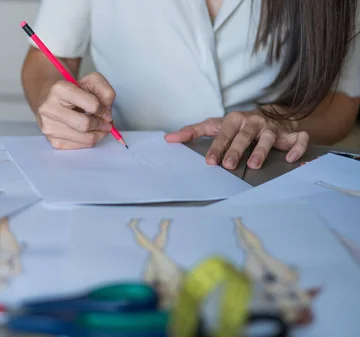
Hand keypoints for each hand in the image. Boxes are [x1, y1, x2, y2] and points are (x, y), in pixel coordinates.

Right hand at [37, 72, 115, 149]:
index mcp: (60, 89)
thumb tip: (107, 116)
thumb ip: (105, 92)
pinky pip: (79, 146)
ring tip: (98, 127)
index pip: (92, 105)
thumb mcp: (91, 81)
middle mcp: (50, 109)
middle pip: (85, 125)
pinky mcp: (52, 141)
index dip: (104, 111)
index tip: (106, 113)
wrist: (50, 99)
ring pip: (84, 138)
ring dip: (97, 134)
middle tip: (106, 124)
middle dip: (101, 125)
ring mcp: (49, 127)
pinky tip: (87, 132)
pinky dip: (88, 141)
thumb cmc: (73, 91)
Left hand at [164, 111, 309, 169]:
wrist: (273, 116)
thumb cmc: (238, 125)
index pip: (222, 133)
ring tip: (254, 165)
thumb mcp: (215, 125)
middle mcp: (253, 122)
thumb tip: (168, 139)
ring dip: (261, 150)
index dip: (216, 147)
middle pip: (243, 135)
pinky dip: (296, 148)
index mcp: (234, 120)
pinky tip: (289, 159)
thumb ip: (193, 132)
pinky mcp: (291, 135)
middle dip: (236, 149)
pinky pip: (298, 140)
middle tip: (228, 165)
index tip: (209, 161)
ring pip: (268, 137)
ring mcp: (273, 128)